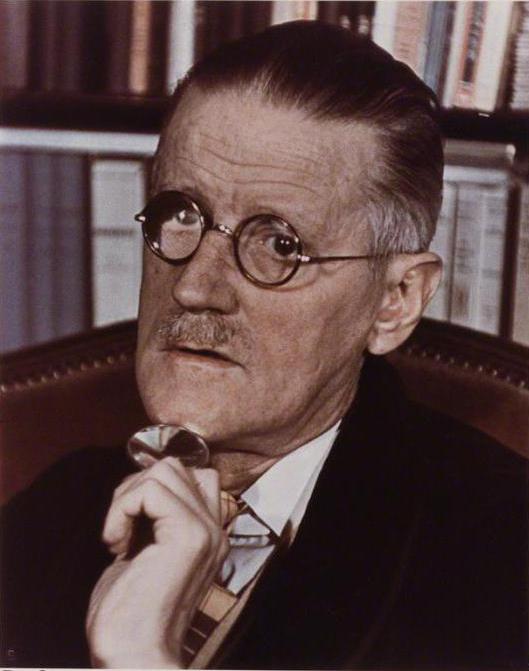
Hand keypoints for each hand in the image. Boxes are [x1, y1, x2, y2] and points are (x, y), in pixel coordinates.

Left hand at [86, 457, 228, 667]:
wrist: (131, 657)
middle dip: (136, 487)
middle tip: (122, 527)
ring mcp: (205, 531)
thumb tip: (139, 485)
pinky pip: (150, 491)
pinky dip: (121, 510)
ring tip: (120, 536)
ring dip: (128, 497)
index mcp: (207, 535)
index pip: (192, 476)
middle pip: (176, 467)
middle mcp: (214, 530)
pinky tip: (116, 544)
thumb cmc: (128, 615)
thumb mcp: (143, 555)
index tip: (131, 522)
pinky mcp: (189, 536)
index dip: (152, 487)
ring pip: (164, 470)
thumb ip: (153, 520)